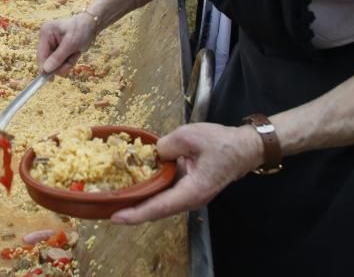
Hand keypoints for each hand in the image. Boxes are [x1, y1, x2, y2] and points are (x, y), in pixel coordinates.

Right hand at [36, 12, 97, 74]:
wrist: (91, 25)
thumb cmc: (81, 30)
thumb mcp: (70, 44)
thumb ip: (57, 57)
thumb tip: (45, 70)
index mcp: (46, 33)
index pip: (41, 54)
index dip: (44, 67)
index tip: (51, 79)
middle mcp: (46, 39)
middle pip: (47, 60)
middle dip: (61, 64)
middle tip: (72, 60)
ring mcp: (51, 44)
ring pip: (54, 63)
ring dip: (66, 63)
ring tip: (75, 54)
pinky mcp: (57, 49)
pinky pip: (60, 62)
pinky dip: (68, 61)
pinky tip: (74, 54)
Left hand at [109, 123, 263, 224]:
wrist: (245, 148)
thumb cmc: (221, 143)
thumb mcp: (189, 136)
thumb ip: (165, 146)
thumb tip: (151, 154)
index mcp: (192, 191)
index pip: (158, 207)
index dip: (135, 213)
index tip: (115, 217)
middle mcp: (190, 199)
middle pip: (157, 209)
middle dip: (133, 210)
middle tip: (107, 207)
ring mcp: (190, 195)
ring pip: (161, 202)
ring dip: (141, 200)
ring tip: (116, 197)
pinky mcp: (190, 188)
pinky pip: (167, 193)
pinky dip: (151, 190)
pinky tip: (136, 182)